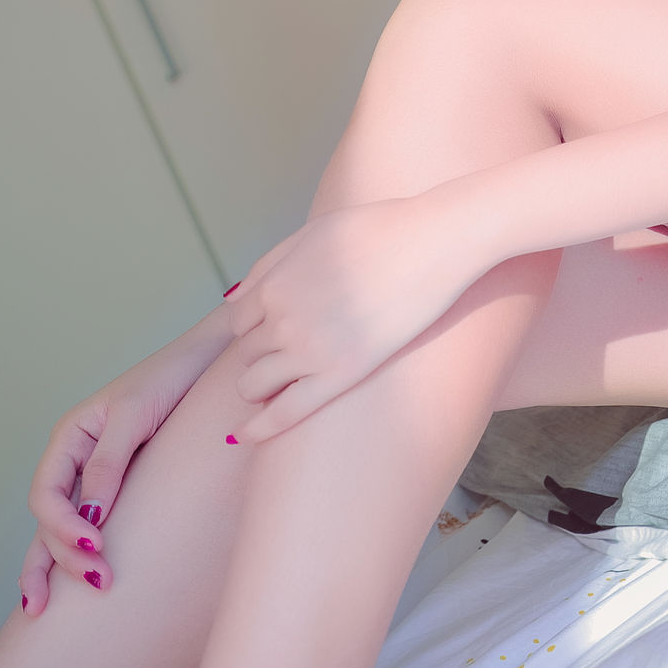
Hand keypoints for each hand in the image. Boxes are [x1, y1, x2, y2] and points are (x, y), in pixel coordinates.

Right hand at [19, 318, 229, 614]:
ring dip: (56, 567)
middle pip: (49, 521)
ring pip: (59, 530)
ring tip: (46, 612)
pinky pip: (89, 525)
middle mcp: (75, 460)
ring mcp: (95, 476)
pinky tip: (74, 582)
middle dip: (60, 558)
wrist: (211, 361)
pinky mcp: (122, 486)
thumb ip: (108, 462)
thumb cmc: (172, 378)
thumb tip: (89, 518)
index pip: (46, 495)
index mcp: (70, 437)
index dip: (62, 527)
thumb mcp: (135, 414)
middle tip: (98, 584)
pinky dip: (75, 554)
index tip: (96, 545)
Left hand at [220, 196, 482, 443]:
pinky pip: (287, 411)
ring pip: (255, 384)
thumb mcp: (312, 232)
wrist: (432, 244)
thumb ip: (269, 264)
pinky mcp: (340, 375)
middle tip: (286, 353)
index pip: (237, 322)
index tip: (270, 332)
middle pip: (247, 352)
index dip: (252, 328)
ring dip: (259, 386)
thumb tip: (235, 299)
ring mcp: (309, 351)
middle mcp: (282, 321)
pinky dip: (260, 427)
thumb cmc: (378, 230)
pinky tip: (246, 437)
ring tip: (275, 387)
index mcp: (274, 286)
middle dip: (260, 353)